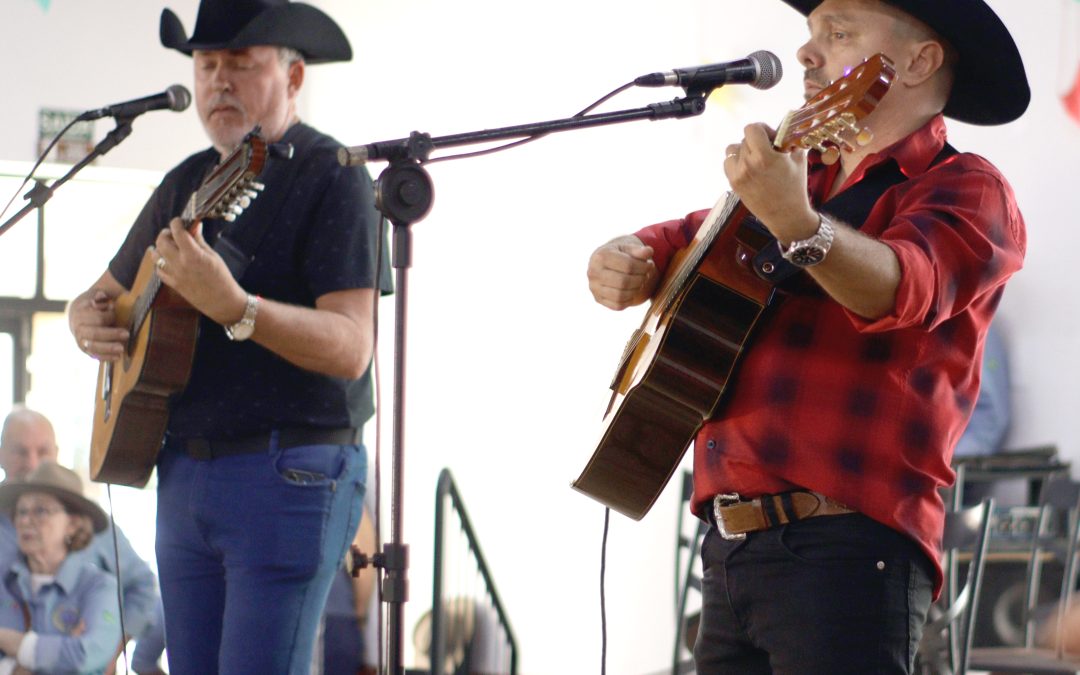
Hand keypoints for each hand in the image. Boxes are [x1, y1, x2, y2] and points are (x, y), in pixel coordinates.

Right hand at [69, 288, 127, 361]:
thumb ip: (99, 296)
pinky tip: (117, 358)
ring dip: (108, 348)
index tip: (116, 313)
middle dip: (111, 335)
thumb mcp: (95, 296)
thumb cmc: (92, 304)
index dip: (109, 317)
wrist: (78, 314)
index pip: (97, 318)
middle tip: (126, 334)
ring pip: (93, 347)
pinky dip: (106, 357)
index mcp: (80, 314)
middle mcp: (77, 328)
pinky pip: (94, 355)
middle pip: (94, 334)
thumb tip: (102, 296)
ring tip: (122, 349)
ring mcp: (80, 340)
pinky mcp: (85, 349)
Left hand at [153, 218, 246, 325]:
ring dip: (160, 247)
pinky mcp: (172, 284)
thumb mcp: (213, 256)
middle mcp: (180, 263)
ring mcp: (174, 274)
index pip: (177, 232)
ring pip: (156, 255)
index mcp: (192, 254)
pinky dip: (160, 262)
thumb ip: (199, 240)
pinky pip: (158, 270)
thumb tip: (194, 226)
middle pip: (161, 242)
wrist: (222, 301)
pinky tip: (167, 260)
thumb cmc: (222, 277)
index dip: (176, 223)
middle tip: (172, 233)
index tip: (179, 221)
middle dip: (165, 233)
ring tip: (168, 246)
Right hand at [587, 235, 656, 309]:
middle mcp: (593, 272)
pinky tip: (632, 290)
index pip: (628, 265)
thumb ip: (639, 250)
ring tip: (640, 282)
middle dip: (640, 279)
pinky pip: (617, 305)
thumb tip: (649, 252)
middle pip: (624, 282)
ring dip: (635, 290)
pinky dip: (629, 299)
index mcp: (601, 256)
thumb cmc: (620, 254)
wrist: (605, 262)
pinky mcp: (598, 299)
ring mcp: (594, 287)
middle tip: (646, 275)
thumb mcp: (629, 247)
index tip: (649, 265)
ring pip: (620, 295)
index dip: (644, 267)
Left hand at [724, 123, 817, 244]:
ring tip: (756, 159)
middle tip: (768, 150)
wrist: (786, 216)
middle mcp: (747, 165)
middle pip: (744, 139)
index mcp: (764, 157)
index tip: (771, 137)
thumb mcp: (798, 159)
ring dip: (743, 150)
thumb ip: (790, 140)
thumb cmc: (795, 188)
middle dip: (756, 141)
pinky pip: (728, 163)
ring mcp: (737, 175)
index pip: (752, 128)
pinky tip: (749, 168)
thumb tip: (786, 127)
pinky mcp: (733, 184)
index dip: (762, 129)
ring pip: (732, 150)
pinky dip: (737, 162)